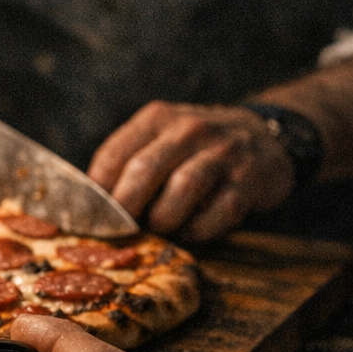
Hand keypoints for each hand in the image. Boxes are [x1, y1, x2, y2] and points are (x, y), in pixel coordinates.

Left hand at [87, 101, 295, 238]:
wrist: (263, 136)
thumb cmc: (195, 148)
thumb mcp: (161, 139)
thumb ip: (128, 163)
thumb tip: (89, 207)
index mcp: (157, 118)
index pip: (114, 155)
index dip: (97, 193)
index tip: (91, 218)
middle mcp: (189, 129)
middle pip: (144, 171)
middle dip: (126, 210)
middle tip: (120, 231)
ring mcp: (222, 153)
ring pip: (181, 190)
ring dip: (163, 220)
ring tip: (158, 230)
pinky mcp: (249, 180)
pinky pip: (217, 213)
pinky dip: (197, 231)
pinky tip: (190, 232)